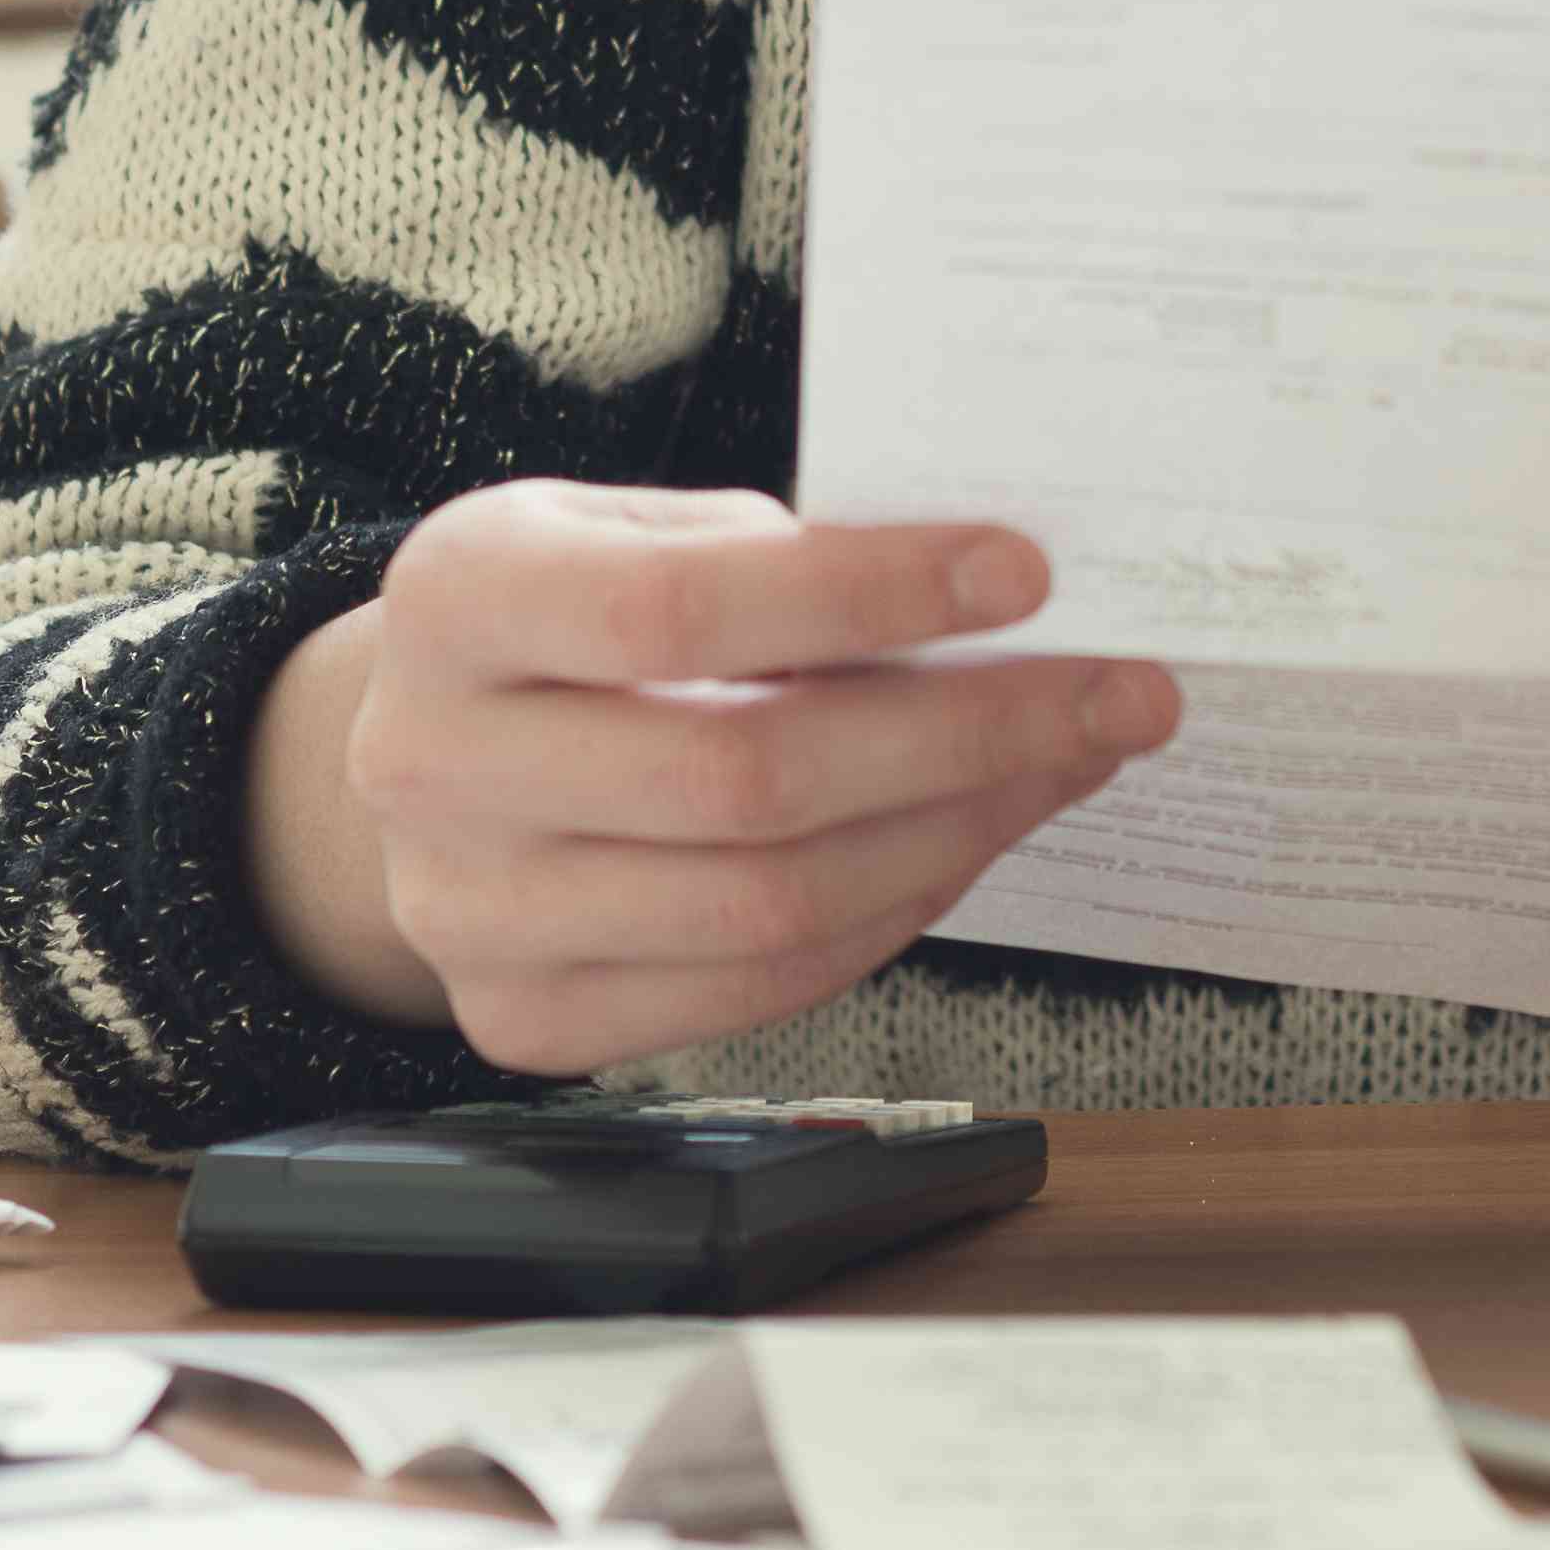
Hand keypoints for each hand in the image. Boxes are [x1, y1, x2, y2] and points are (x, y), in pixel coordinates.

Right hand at [247, 484, 1181, 1076]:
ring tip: (1068, 763)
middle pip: (744, 776)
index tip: (1025, 574)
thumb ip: (773, 556)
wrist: (432, 751)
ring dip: (956, 832)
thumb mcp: (631, 530)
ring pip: (768, 903)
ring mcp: (471, 914)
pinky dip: (892, 912)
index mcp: (457, 598)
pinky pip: (757, 989)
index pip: (680, 607)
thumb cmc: (574, 616)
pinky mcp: (526, 1020)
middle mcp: (434, 764)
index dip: (868, 592)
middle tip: (1116, 694)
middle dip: (966, 734)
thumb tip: (995, 602)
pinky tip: (968, 836)